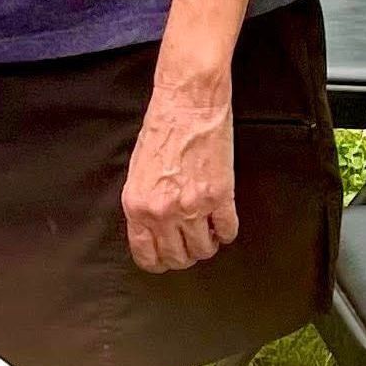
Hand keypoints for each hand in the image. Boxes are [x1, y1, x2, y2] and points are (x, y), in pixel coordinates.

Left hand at [121, 71, 237, 272]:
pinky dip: (225, 232)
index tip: (164, 259)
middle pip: (177, 258)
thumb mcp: (137, 170)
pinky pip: (227, 232)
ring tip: (204, 231)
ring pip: (204, 250)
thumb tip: (152, 229)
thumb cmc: (161, 130)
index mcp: (138, 205)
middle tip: (187, 244)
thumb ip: (143, 204)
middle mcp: (163, 211)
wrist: (187, 104)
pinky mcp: (221, 197)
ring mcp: (194, 207)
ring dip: (206, 245)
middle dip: (182, 255)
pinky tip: (220, 220)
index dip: (157, 261)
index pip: (146, 254)